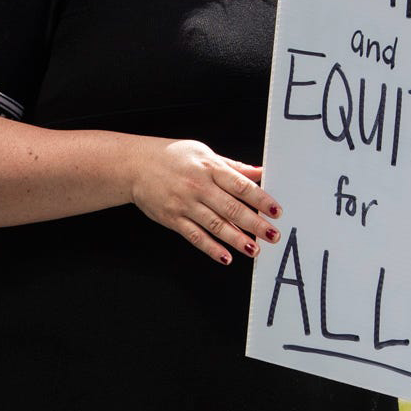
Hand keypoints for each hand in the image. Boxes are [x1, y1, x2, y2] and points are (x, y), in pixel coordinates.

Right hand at [127, 138, 278, 265]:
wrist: (135, 165)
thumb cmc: (171, 157)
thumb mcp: (204, 153)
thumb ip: (232, 166)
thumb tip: (259, 172)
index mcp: (210, 168)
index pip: (241, 186)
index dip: (260, 200)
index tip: (275, 211)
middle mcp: (198, 187)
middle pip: (232, 208)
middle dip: (255, 224)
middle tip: (272, 234)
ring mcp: (185, 204)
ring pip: (216, 225)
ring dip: (237, 239)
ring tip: (254, 250)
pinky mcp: (173, 219)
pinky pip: (195, 236)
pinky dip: (211, 248)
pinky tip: (226, 257)